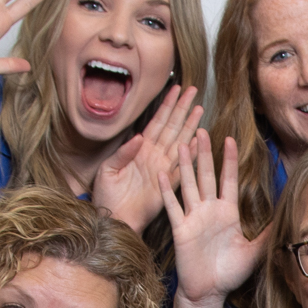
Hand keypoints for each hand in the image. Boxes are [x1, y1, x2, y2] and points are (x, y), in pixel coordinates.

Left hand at [93, 82, 202, 232]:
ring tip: (199, 110)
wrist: (112, 219)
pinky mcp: (166, 187)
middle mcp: (153, 157)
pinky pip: (180, 170)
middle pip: (172, 128)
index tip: (176, 88)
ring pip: (179, 144)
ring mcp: (161, 170)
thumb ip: (122, 152)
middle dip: (182, 109)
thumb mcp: (107, 169)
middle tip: (193, 91)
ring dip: (190, 127)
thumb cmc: (107, 196)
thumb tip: (138, 138)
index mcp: (139, 150)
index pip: (156, 122)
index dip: (166, 105)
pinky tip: (199, 144)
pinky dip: (190, 158)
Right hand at [162, 131, 270, 302]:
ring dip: (186, 164)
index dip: (228, 160)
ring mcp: (193, 218)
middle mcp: (209, 210)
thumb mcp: (255, 250)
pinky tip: (163, 173)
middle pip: (206, 175)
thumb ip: (268, 232)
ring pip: (189, 185)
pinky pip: (173, 207)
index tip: (229, 139)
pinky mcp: (181, 229)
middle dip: (204, 153)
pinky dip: (168, 190)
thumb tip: (287, 216)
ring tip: (183, 143)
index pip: (229, 180)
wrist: (208, 292)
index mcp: (227, 212)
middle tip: (202, 130)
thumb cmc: (230, 272)